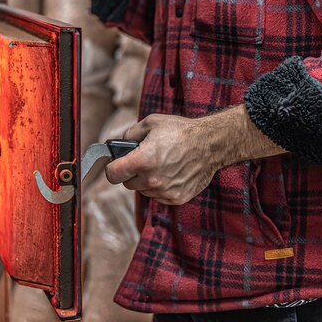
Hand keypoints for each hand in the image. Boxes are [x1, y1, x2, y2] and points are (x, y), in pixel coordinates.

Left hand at [105, 113, 219, 205]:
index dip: (112, 167)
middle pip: (127, 184)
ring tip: (160, 164)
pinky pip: (158, 196)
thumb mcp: (151, 123)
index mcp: (142, 161)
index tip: (116, 163)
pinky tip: (170, 172)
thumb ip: (130, 134)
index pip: (112, 175)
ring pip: (143, 190)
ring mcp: (165, 191)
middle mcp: (152, 180)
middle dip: (131, 172)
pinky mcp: (176, 198)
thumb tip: (119, 143)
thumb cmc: (181, 131)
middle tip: (143, 160)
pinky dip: (160, 187)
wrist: (210, 144)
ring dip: (146, 180)